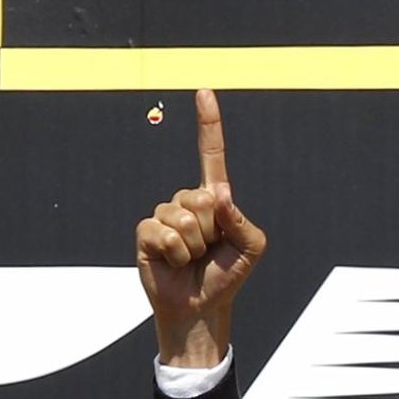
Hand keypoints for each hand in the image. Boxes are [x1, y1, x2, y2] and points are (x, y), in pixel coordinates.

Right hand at [135, 89, 267, 365]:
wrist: (202, 307)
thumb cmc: (227, 275)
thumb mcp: (252, 247)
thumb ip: (242, 219)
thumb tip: (216, 195)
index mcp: (214, 199)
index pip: (211, 155)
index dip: (208, 124)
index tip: (204, 92)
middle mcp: (187, 202)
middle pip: (201, 197)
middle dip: (211, 229)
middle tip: (209, 250)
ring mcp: (164, 216)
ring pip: (183, 218)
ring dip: (193, 245)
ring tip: (192, 259)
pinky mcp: (146, 234)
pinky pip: (162, 232)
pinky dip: (173, 252)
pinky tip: (173, 262)